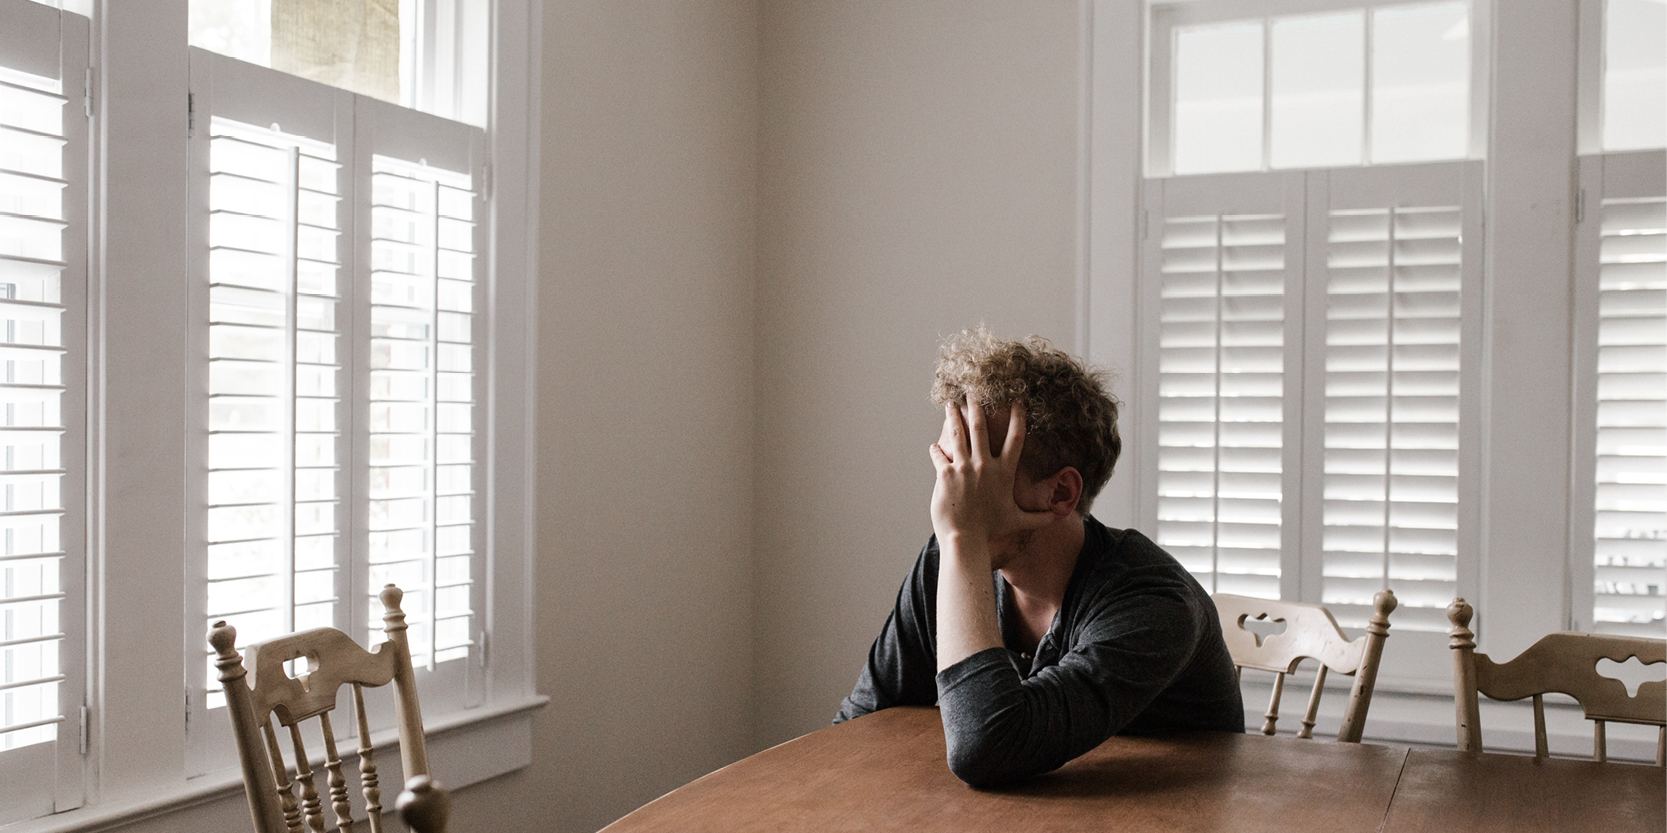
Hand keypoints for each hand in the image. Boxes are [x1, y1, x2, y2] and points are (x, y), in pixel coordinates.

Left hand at [928, 398, 1054, 545]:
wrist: (966, 539)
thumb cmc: (991, 530)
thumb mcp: (1017, 522)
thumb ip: (1039, 518)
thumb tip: (1059, 518)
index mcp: (1003, 472)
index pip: (1015, 438)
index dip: (1018, 417)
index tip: (1017, 401)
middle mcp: (984, 465)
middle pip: (980, 427)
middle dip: (976, 407)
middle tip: (972, 392)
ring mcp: (963, 468)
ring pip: (957, 434)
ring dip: (953, 417)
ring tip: (950, 404)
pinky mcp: (945, 474)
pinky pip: (939, 455)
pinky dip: (936, 450)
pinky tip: (934, 446)